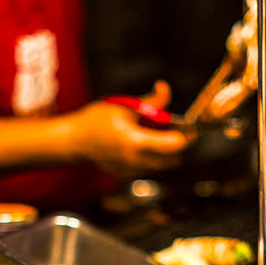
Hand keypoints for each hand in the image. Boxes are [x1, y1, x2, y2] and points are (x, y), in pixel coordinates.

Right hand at [66, 81, 194, 180]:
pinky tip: (139, 145)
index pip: (174, 145)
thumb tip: (165, 88)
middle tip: (172, 131)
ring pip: (162, 165)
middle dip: (177, 146)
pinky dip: (151, 158)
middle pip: (173, 160)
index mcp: (135, 141)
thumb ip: (150, 102)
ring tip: (152, 136)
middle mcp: (135, 161)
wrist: (75, 141)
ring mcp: (131, 171)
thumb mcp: (124, 106)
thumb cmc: (96, 120)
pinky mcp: (127, 176)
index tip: (190, 129)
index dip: (186, 137)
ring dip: (164, 152)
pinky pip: (148, 168)